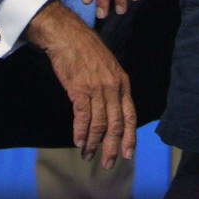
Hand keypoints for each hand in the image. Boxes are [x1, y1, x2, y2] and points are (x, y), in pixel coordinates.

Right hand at [25, 0, 135, 167]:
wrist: (68, 35)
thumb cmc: (86, 50)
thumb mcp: (108, 68)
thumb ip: (111, 88)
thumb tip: (110, 110)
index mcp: (123, 83)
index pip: (130, 115)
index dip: (130, 136)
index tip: (129, 154)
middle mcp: (113, 87)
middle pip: (116, 124)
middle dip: (113, 146)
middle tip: (109, 163)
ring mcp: (97, 88)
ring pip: (99, 123)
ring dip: (93, 143)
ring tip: (88, 155)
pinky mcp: (80, 88)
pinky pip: (82, 116)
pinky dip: (81, 131)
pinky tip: (78, 141)